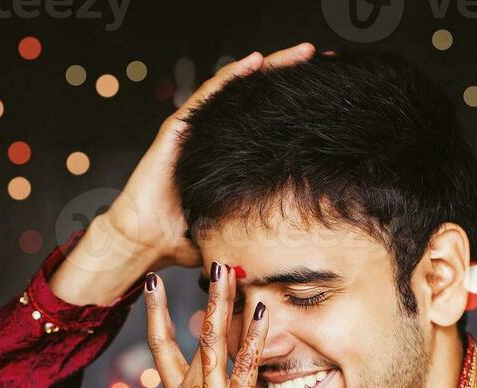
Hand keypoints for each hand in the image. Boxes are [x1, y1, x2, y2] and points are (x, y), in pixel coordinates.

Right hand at [103, 264, 268, 387]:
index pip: (161, 345)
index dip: (156, 312)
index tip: (153, 282)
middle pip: (191, 336)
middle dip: (199, 298)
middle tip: (208, 261)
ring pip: (215, 343)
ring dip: (223, 306)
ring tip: (229, 273)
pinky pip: (245, 367)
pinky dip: (253, 338)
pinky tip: (261, 312)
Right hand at [105, 42, 315, 268]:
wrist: (145, 241)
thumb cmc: (181, 239)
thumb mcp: (232, 229)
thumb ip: (256, 228)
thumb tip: (292, 245)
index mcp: (227, 157)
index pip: (268, 123)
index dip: (296, 108)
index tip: (331, 97)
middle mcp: (213, 137)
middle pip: (258, 99)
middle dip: (292, 78)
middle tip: (328, 61)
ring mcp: (197, 130)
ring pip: (238, 89)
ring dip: (271, 68)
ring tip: (304, 53)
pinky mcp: (179, 128)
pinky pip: (209, 94)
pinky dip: (232, 76)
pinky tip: (256, 61)